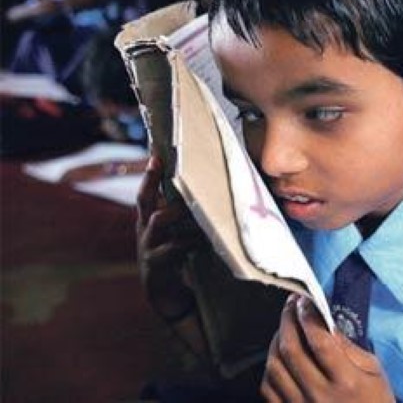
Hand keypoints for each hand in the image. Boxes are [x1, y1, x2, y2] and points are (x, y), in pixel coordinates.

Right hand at [136, 157, 202, 318]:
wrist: (166, 298)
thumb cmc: (176, 261)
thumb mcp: (176, 235)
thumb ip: (184, 217)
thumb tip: (208, 191)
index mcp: (148, 223)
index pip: (146, 193)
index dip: (150, 175)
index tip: (157, 155)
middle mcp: (144, 232)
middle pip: (144, 200)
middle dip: (153, 181)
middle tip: (172, 169)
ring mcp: (147, 248)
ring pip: (157, 221)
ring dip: (177, 210)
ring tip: (194, 203)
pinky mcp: (156, 266)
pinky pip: (173, 247)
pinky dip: (189, 239)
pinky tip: (204, 237)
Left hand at [261, 294, 394, 402]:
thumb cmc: (374, 401)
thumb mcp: (374, 372)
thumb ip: (349, 347)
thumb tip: (325, 322)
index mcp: (346, 382)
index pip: (320, 342)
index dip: (309, 316)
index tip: (306, 301)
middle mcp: (320, 395)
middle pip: (292, 350)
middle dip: (288, 319)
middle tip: (291, 304)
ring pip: (275, 366)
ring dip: (276, 340)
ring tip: (286, 326)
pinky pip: (268, 387)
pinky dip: (270, 366)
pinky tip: (279, 355)